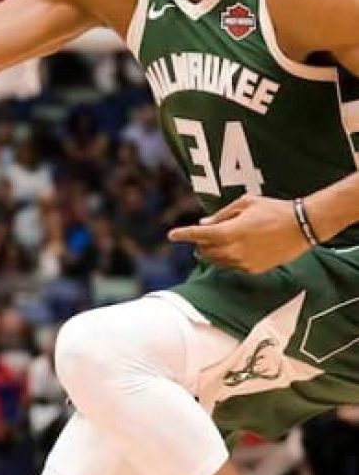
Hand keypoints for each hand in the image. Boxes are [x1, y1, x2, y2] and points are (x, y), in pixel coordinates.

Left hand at [168, 194, 307, 273]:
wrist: (303, 226)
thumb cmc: (273, 209)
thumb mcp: (245, 203)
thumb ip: (222, 215)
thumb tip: (203, 223)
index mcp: (229, 232)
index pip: (199, 235)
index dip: (183, 234)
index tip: (171, 235)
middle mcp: (233, 250)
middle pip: (204, 250)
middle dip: (200, 243)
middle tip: (206, 234)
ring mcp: (243, 263)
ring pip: (216, 261)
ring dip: (212, 252)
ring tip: (222, 240)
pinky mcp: (253, 270)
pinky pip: (231, 266)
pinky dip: (228, 258)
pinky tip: (238, 248)